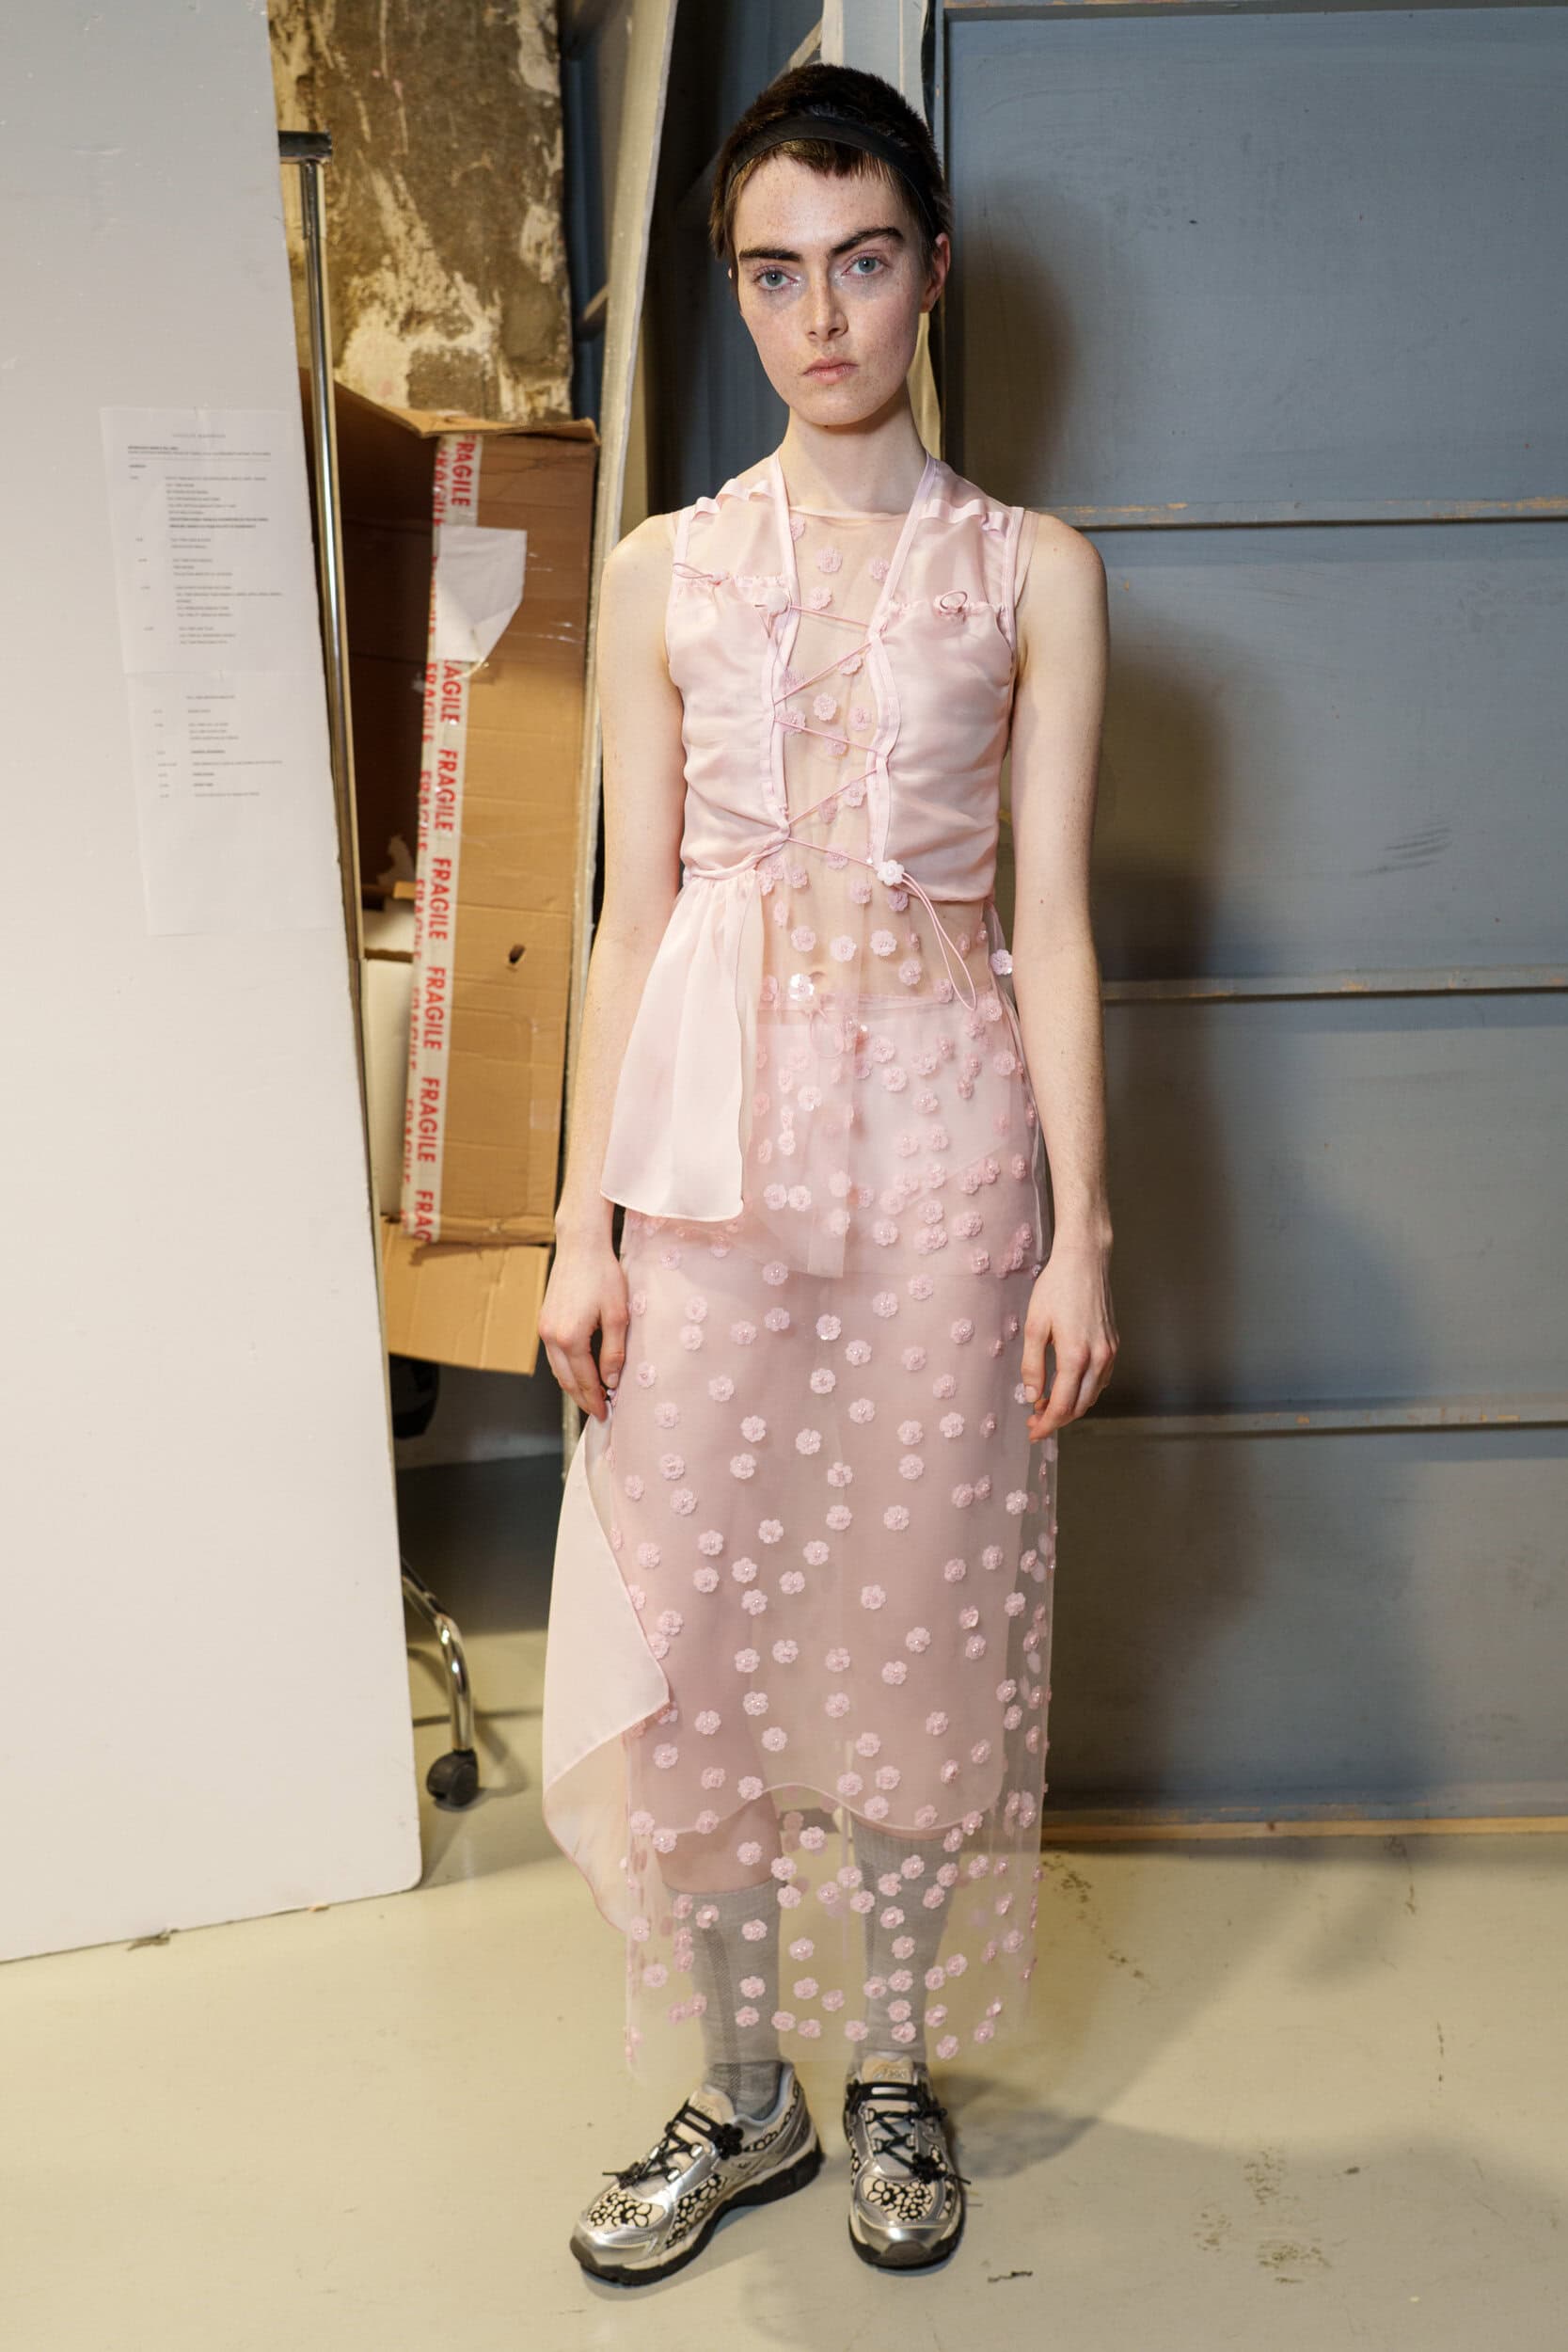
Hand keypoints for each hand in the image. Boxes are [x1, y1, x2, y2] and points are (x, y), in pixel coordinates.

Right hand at [539, 1236, 628, 1421]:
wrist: (580, 1246)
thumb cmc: (603, 1275)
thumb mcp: (618, 1315)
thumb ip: (614, 1352)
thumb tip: (611, 1381)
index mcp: (571, 1338)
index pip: (585, 1380)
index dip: (596, 1400)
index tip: (607, 1414)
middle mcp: (551, 1337)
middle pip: (566, 1380)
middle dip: (583, 1400)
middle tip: (598, 1413)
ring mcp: (544, 1328)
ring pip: (557, 1370)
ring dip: (573, 1387)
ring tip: (590, 1398)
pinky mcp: (544, 1321)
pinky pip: (553, 1355)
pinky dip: (565, 1370)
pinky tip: (578, 1373)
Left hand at [1020, 1236, 1117, 1439]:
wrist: (1085, 1261)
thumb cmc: (1056, 1288)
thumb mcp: (1034, 1325)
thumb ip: (1032, 1364)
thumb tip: (1031, 1396)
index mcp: (1075, 1355)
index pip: (1062, 1405)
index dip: (1046, 1424)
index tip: (1032, 1431)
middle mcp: (1098, 1358)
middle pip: (1080, 1406)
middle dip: (1057, 1420)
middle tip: (1035, 1422)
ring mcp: (1110, 1352)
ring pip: (1092, 1395)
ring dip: (1071, 1407)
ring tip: (1046, 1405)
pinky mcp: (1114, 1345)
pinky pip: (1101, 1380)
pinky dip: (1085, 1391)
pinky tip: (1068, 1387)